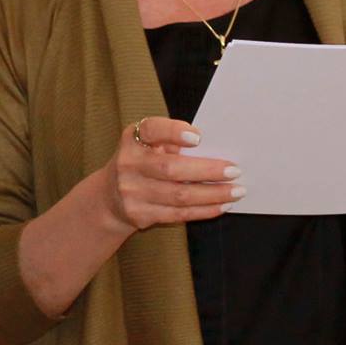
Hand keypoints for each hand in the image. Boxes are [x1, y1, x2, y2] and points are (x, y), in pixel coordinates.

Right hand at [100, 116, 242, 233]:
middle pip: (172, 169)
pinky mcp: (140, 214)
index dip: (174, 133)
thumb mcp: (147, 145)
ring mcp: (132, 192)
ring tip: (236, 191)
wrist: (109, 198)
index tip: (198, 137)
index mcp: (133, 139)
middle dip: (208, 171)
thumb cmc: (141, 163)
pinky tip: (221, 205)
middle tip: (235, 170)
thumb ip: (171, 141)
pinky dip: (204, 210)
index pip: (151, 130)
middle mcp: (129, 164)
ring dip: (213, 194)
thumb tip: (215, 148)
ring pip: (179, 196)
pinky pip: (178, 214)